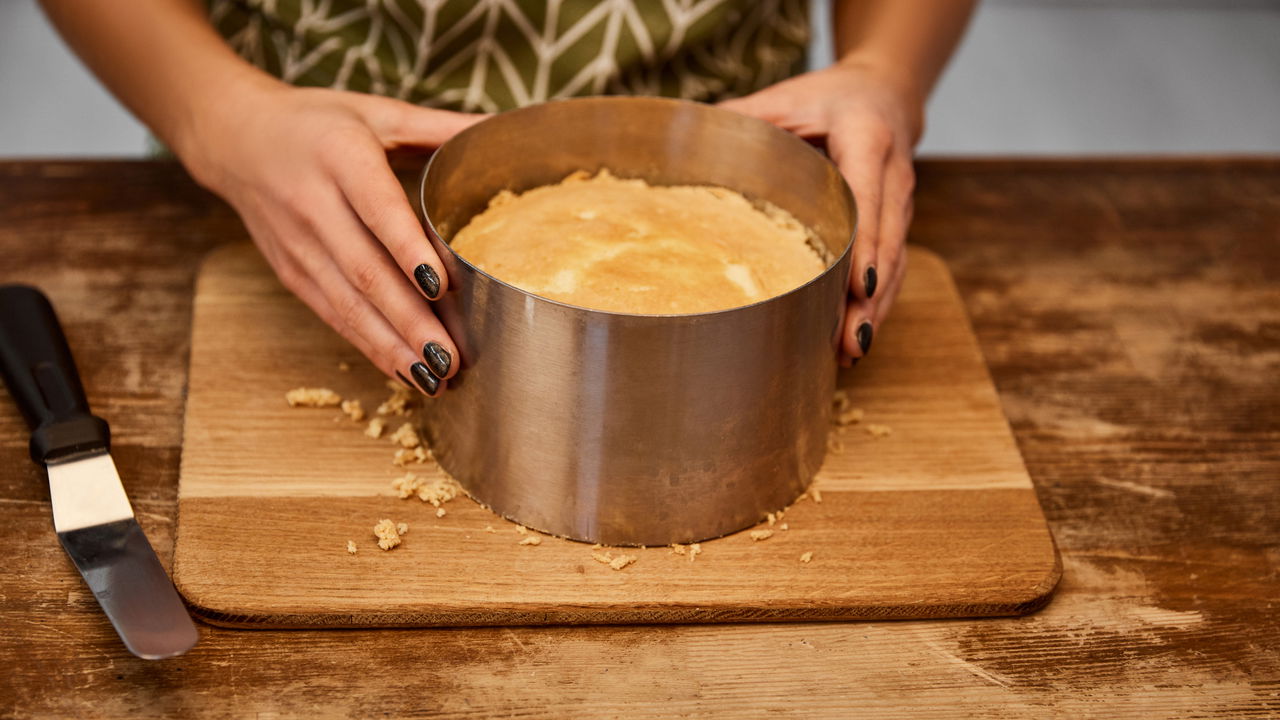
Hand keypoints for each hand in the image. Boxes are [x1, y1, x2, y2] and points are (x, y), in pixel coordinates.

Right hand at [175, 81, 484, 393]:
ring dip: (392, 347)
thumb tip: (502, 128)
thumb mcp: (378, 112)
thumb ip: (440, 126)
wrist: (235, 136)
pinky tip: (404, 370)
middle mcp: (314, 204)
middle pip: (366, 271)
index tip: (444, 287)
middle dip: (410, 321)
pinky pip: (333, 315)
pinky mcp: (290, 272)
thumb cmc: (318, 122)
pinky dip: (369, 346)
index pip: (379, 211)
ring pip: (348, 304)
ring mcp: (298, 245)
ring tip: (435, 377)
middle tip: (453, 356)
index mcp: (341, 157)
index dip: (409, 251)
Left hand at [720, 58, 922, 364]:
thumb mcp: (784, 98)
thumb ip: (743, 118)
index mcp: (866, 136)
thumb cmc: (826, 99)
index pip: (868, 195)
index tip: (858, 285)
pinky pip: (892, 268)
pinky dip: (877, 304)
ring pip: (894, 262)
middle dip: (870, 295)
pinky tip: (855, 339)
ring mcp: (901, 203)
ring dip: (875, 309)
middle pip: (886, 242)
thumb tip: (686, 139)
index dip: (865, 243)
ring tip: (852, 351)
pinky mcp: (898, 224)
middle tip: (851, 340)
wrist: (884, 95)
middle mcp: (893, 174)